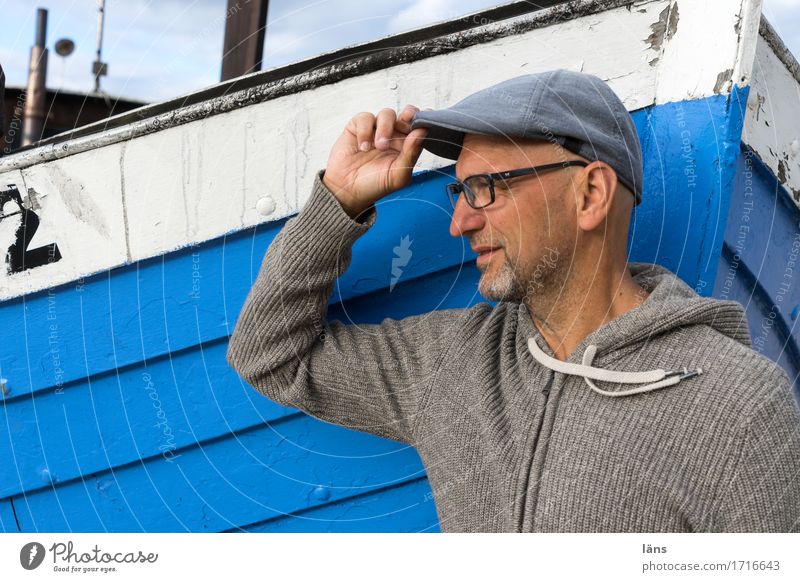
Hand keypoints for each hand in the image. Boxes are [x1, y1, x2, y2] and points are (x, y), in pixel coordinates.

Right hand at [322, 104, 427, 218]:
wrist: (347, 190)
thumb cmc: (374, 185)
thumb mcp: (398, 176)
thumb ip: (411, 154)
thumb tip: (422, 132)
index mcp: (407, 146)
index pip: (420, 127)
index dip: (425, 119)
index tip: (427, 116)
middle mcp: (394, 135)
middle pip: (407, 114)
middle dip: (408, 115)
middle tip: (405, 123)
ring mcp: (376, 129)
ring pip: (387, 113)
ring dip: (385, 128)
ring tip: (379, 146)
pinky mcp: (358, 127)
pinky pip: (365, 117)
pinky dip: (365, 131)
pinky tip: (363, 147)